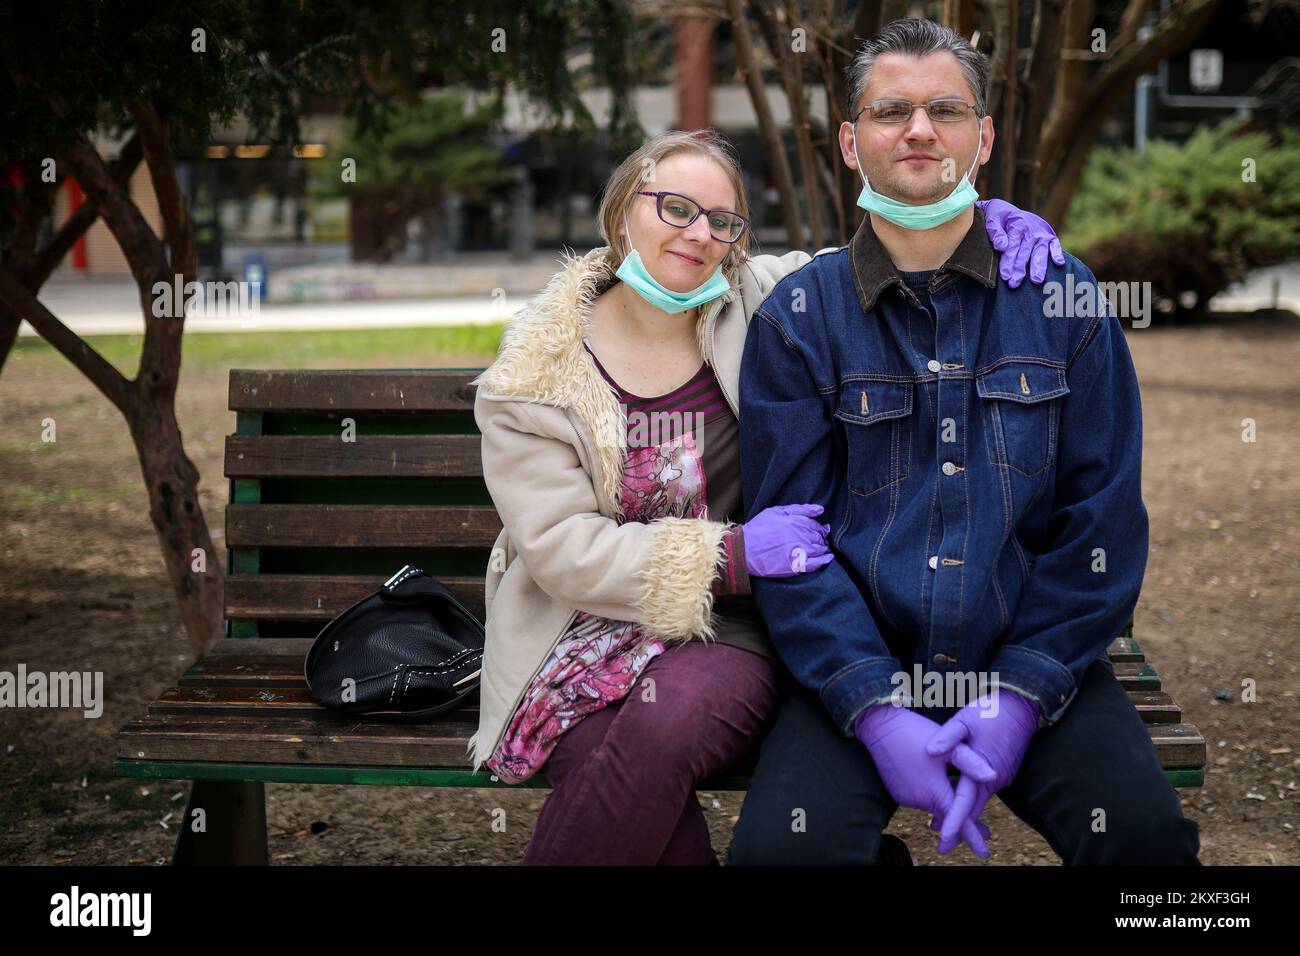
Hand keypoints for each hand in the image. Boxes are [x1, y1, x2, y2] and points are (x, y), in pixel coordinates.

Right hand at [742, 504, 833, 576]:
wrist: (744, 549)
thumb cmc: (758, 529)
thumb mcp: (775, 512)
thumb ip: (799, 509)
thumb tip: (820, 509)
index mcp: (795, 522)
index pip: (815, 524)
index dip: (818, 527)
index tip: (818, 529)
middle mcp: (800, 536)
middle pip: (818, 536)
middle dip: (821, 537)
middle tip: (819, 539)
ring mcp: (799, 551)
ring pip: (819, 549)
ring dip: (823, 547)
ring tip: (821, 548)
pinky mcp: (796, 566)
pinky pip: (816, 564)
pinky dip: (824, 560)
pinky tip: (828, 558)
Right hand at [855, 702, 995, 858]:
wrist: (880, 726)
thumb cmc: (916, 732)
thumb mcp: (949, 746)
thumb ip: (971, 763)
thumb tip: (992, 777)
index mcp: (935, 791)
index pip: (959, 822)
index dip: (973, 837)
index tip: (984, 853)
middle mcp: (919, 800)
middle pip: (946, 816)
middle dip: (964, 824)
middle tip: (985, 830)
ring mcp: (907, 797)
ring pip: (933, 808)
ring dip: (946, 808)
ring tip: (960, 802)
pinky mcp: (897, 792)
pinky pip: (920, 800)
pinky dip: (931, 798)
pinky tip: (936, 786)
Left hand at [925, 689, 1040, 853]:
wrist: (1021, 704)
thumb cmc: (990, 710)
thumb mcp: (964, 719)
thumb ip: (947, 737)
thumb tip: (929, 752)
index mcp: (983, 768)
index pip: (965, 801)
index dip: (954, 821)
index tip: (943, 838)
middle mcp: (995, 778)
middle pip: (973, 808)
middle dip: (959, 828)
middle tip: (942, 847)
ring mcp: (1001, 776)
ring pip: (979, 800)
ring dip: (964, 814)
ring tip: (943, 828)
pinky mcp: (1003, 770)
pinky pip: (985, 790)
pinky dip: (971, 800)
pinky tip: (961, 803)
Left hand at [979, 198, 1064, 288]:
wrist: (1009, 210)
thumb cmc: (999, 219)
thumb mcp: (992, 220)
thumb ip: (996, 233)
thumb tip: (1002, 246)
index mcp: (1017, 225)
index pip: (1013, 247)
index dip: (1008, 262)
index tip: (1005, 276)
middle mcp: (1031, 230)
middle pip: (1026, 252)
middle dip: (1020, 269)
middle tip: (1014, 283)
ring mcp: (1042, 234)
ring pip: (1040, 251)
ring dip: (1039, 266)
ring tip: (1036, 280)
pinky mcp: (1050, 237)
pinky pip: (1055, 245)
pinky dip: (1057, 253)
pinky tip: (1059, 263)